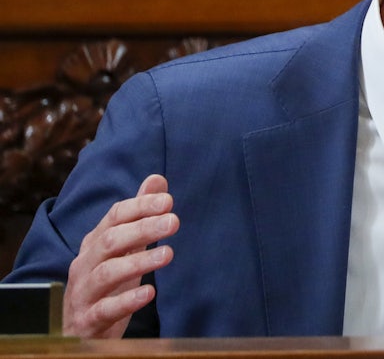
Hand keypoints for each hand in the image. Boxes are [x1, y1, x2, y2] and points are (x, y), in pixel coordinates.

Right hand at [63, 174, 178, 337]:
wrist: (78, 334)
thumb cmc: (106, 286)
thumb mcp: (125, 249)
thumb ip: (139, 216)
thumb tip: (157, 180)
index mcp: (95, 244)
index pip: (114, 217)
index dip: (140, 206)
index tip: (168, 200)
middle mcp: (85, 265)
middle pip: (111, 240)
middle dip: (143, 228)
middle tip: (174, 221)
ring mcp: (83, 293)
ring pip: (107, 273)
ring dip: (138, 262)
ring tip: (168, 254)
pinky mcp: (87, 321)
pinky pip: (105, 309)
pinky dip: (126, 301)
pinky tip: (149, 294)